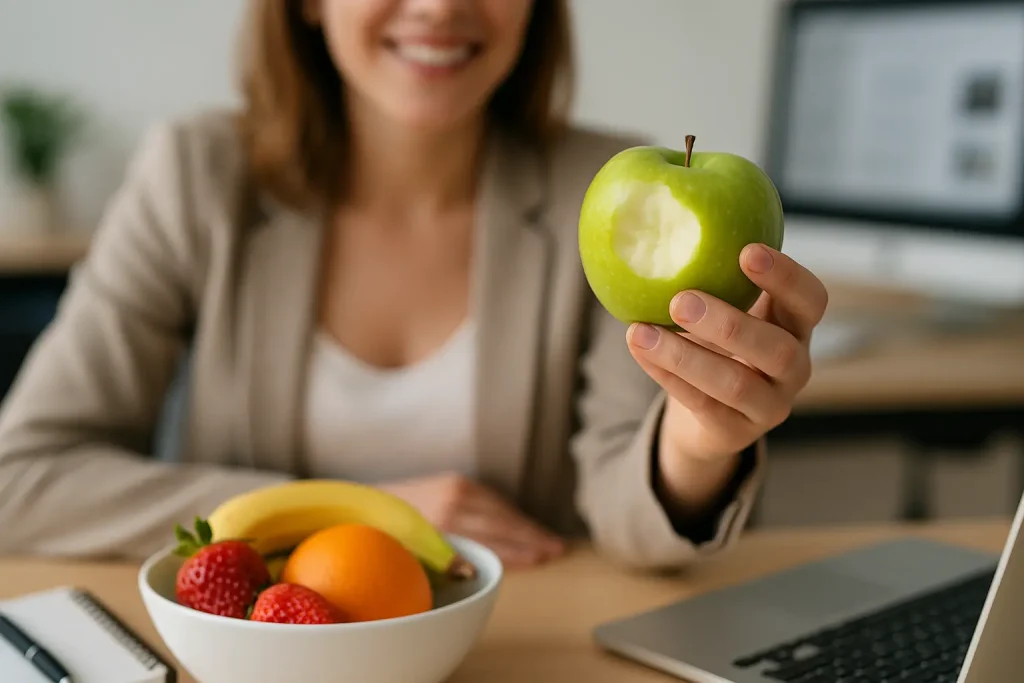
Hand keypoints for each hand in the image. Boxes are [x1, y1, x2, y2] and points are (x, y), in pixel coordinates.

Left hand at [379, 472, 565, 568]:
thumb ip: (441, 562)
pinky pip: (491, 498)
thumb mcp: (409, 556)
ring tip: (549, 539)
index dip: (517, 550)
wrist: (363, 503)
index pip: (489, 539)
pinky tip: (522, 525)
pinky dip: (510, 512)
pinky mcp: (454, 480)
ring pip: (499, 508)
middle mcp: (450, 501)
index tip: (542, 559)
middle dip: (530, 536)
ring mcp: (453, 487)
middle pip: (500, 522)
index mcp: (439, 523)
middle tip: (557, 549)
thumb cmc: (387, 539)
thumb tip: (470, 572)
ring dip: (525, 524)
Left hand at [625, 244, 827, 501]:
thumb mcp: (729, 304)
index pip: (812, 300)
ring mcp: (770, 405)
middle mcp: (795, 368)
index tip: (746, 251)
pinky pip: (700, 405)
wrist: (711, 414)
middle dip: (729, 324)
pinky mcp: (735, 433)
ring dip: (684, 356)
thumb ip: (715, 270)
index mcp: (797, 326)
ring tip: (640, 331)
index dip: (786, 277)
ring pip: (734, 385)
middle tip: (680, 300)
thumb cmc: (719, 339)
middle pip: (777, 349)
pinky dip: (667, 376)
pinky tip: (639, 350)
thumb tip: (664, 211)